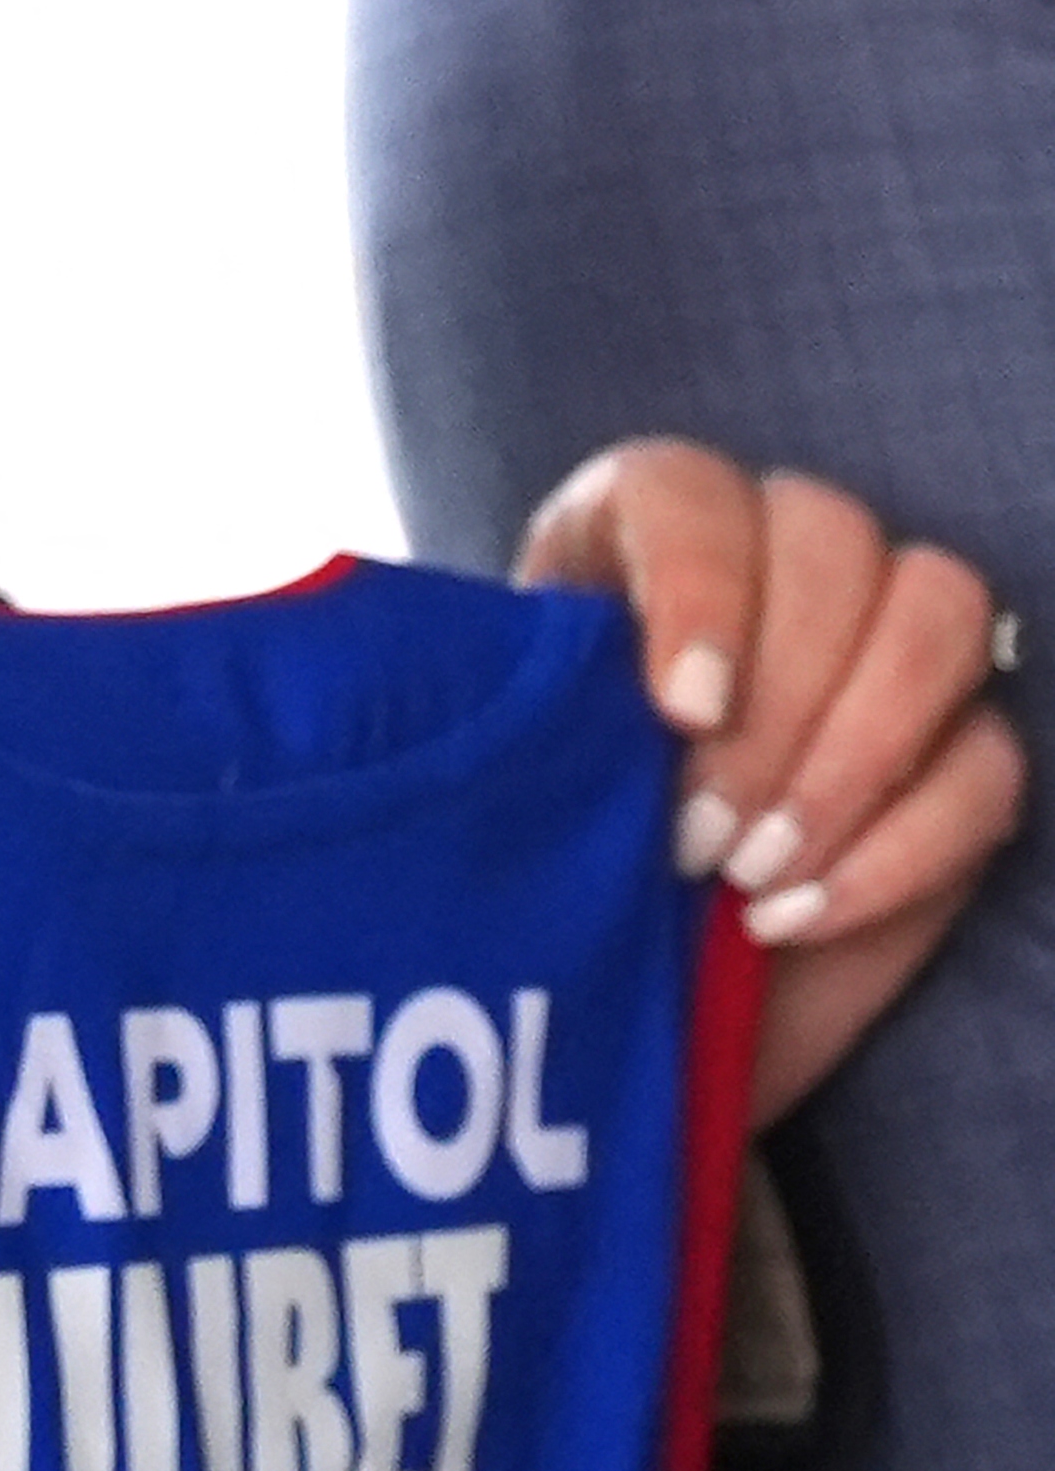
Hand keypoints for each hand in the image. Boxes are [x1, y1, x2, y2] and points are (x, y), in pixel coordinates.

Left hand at [518, 440, 1024, 1121]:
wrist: (586, 982)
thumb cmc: (519, 853)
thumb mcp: (485, 769)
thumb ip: (508, 712)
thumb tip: (493, 702)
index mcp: (631, 537)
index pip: (688, 488)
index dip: (701, 584)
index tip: (678, 709)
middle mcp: (768, 564)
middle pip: (835, 541)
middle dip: (777, 699)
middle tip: (696, 833)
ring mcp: (874, 652)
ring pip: (941, 614)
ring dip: (855, 755)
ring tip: (749, 874)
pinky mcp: (948, 755)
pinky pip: (986, 761)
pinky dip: (901, 846)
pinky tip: (793, 914)